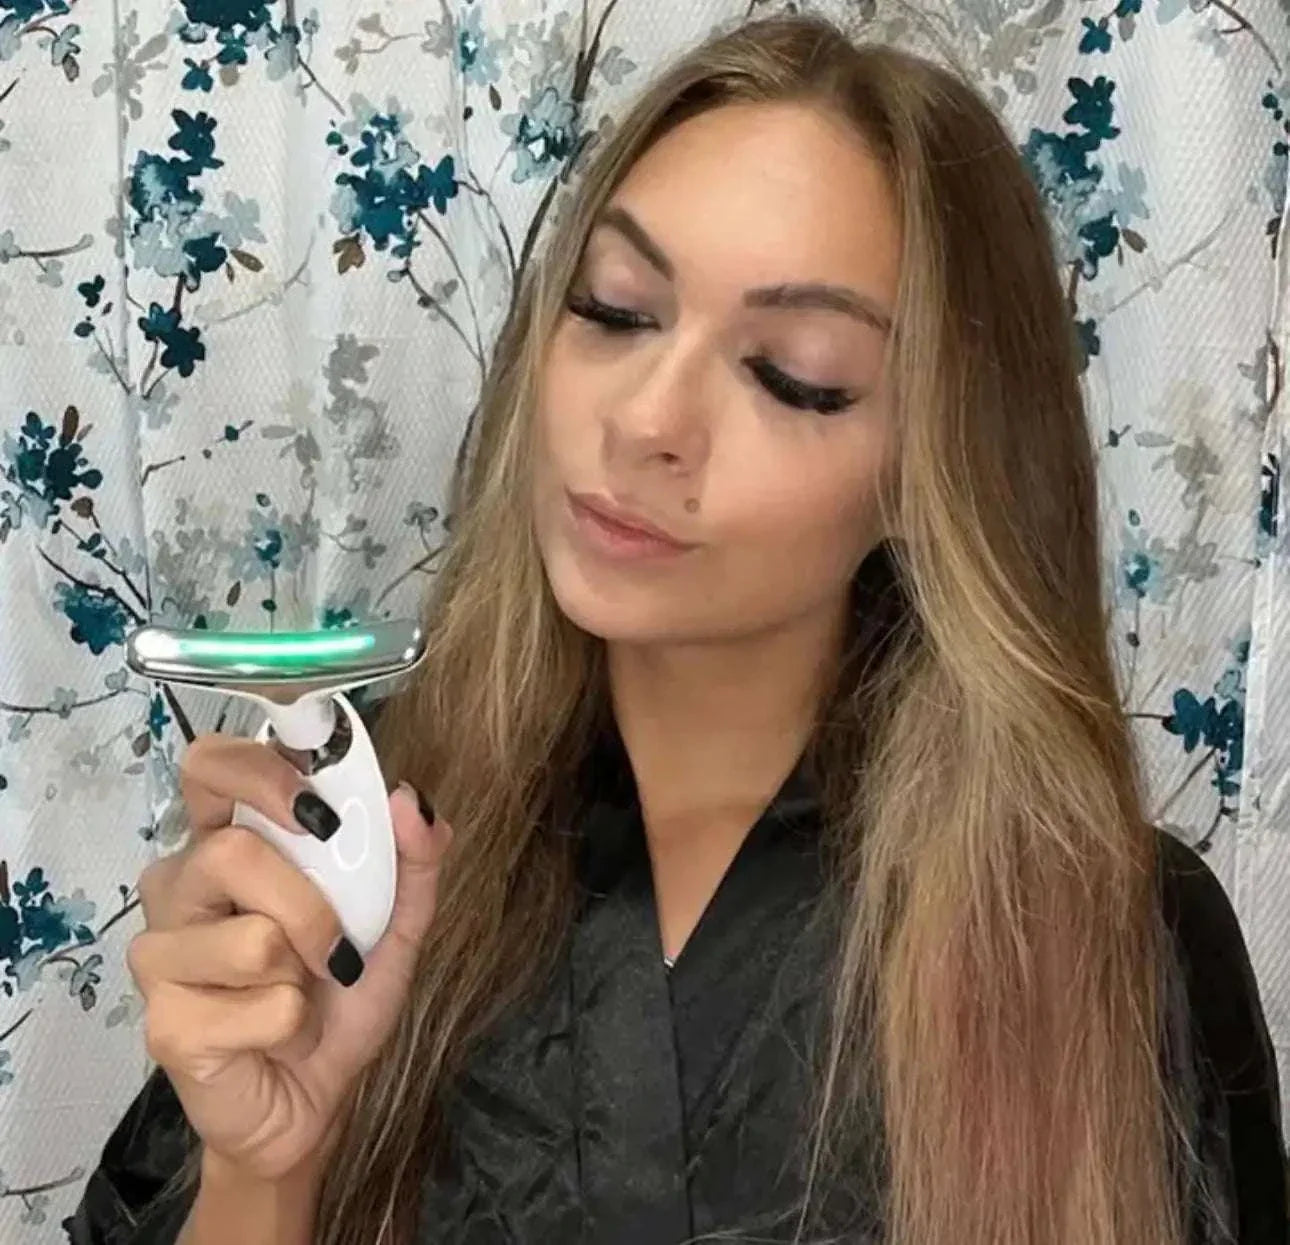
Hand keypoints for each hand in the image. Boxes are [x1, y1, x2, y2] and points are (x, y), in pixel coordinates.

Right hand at [127, 733, 449, 1181]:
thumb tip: (410, 800)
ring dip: (308, 972)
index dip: (258, 772)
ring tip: (303, 992)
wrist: (315, 1094)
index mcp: (230, 840)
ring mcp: (161, 952)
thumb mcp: (397, 923)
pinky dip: (295, 1025)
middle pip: (230, 853)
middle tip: (337, 945)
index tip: (320, 810)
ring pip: (252, 938)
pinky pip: (259, 1007)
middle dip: (310, 905)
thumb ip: (413, 859)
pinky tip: (278, 1036)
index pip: (209, 766)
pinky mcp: (163, 1023)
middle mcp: (181, 884)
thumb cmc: (340, 994)